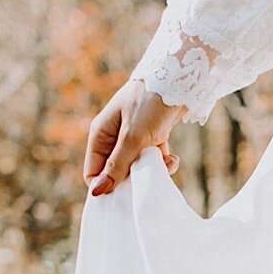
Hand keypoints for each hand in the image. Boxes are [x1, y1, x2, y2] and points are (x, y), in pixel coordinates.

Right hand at [84, 78, 184, 196]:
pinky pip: (153, 159)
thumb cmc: (150, 104)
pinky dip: (163, 161)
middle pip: (116, 172)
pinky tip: (173, 157)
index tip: (126, 194)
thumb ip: (117, 166)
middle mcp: (113, 137)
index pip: (93, 172)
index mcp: (100, 135)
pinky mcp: (151, 136)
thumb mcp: (132, 138)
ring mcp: (132, 137)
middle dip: (134, 178)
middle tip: (149, 175)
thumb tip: (97, 191)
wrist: (179, 79)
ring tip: (165, 162)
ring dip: (152, 169)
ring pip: (137, 167)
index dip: (106, 186)